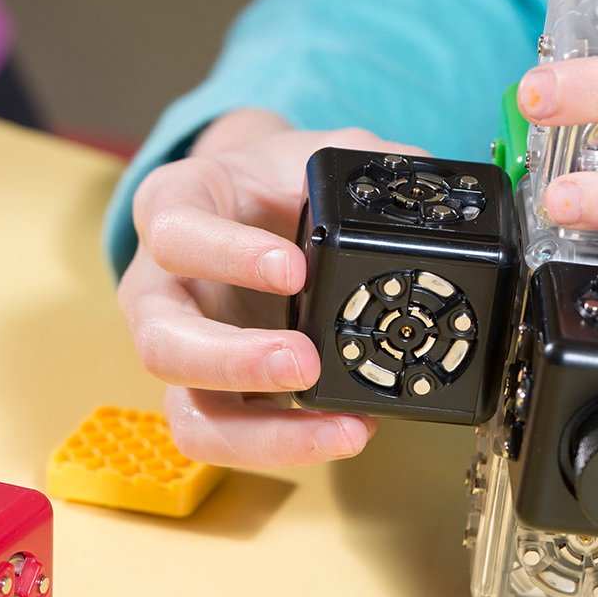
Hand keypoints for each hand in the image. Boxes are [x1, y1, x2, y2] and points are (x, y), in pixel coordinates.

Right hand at [118, 109, 421, 469]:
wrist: (265, 204)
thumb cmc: (284, 179)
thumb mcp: (325, 151)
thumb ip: (375, 162)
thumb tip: (437, 184)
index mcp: (177, 209)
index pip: (173, 230)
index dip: (227, 253)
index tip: (294, 269)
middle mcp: (161, 286)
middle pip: (161, 341)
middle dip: (234, 361)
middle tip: (306, 361)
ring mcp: (183, 348)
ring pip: (187, 412)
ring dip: (261, 433)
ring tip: (340, 427)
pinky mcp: (214, 392)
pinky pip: (229, 437)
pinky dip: (285, 445)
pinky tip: (345, 429)